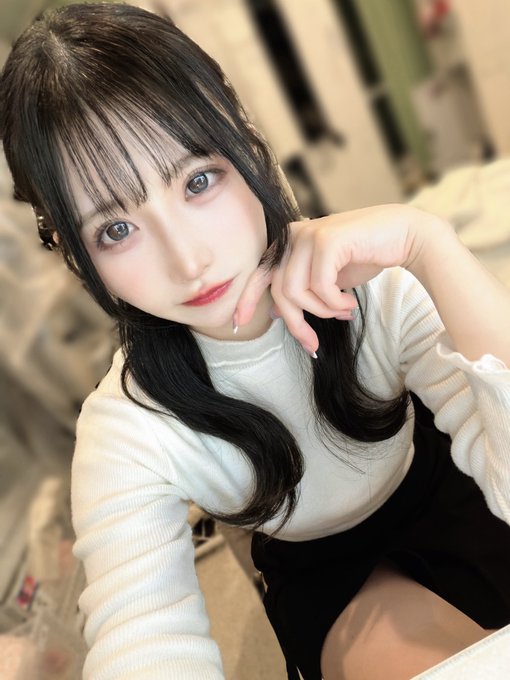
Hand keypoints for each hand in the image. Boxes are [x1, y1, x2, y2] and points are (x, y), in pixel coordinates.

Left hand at [234, 204, 431, 354]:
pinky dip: (334, 303)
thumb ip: (302, 290)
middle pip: (280, 292)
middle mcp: (294, 235)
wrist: (403, 236)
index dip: (248, 300)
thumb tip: (276, 312)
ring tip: (343, 312)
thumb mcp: (327, 280)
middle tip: (313, 344)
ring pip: (297, 292)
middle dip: (297, 324)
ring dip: (321, 312)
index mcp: (290, 243)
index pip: (261, 274)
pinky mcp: (326, 239)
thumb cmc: (366, 257)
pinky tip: (349, 302)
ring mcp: (308, 234)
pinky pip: (319, 287)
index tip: (237, 324)